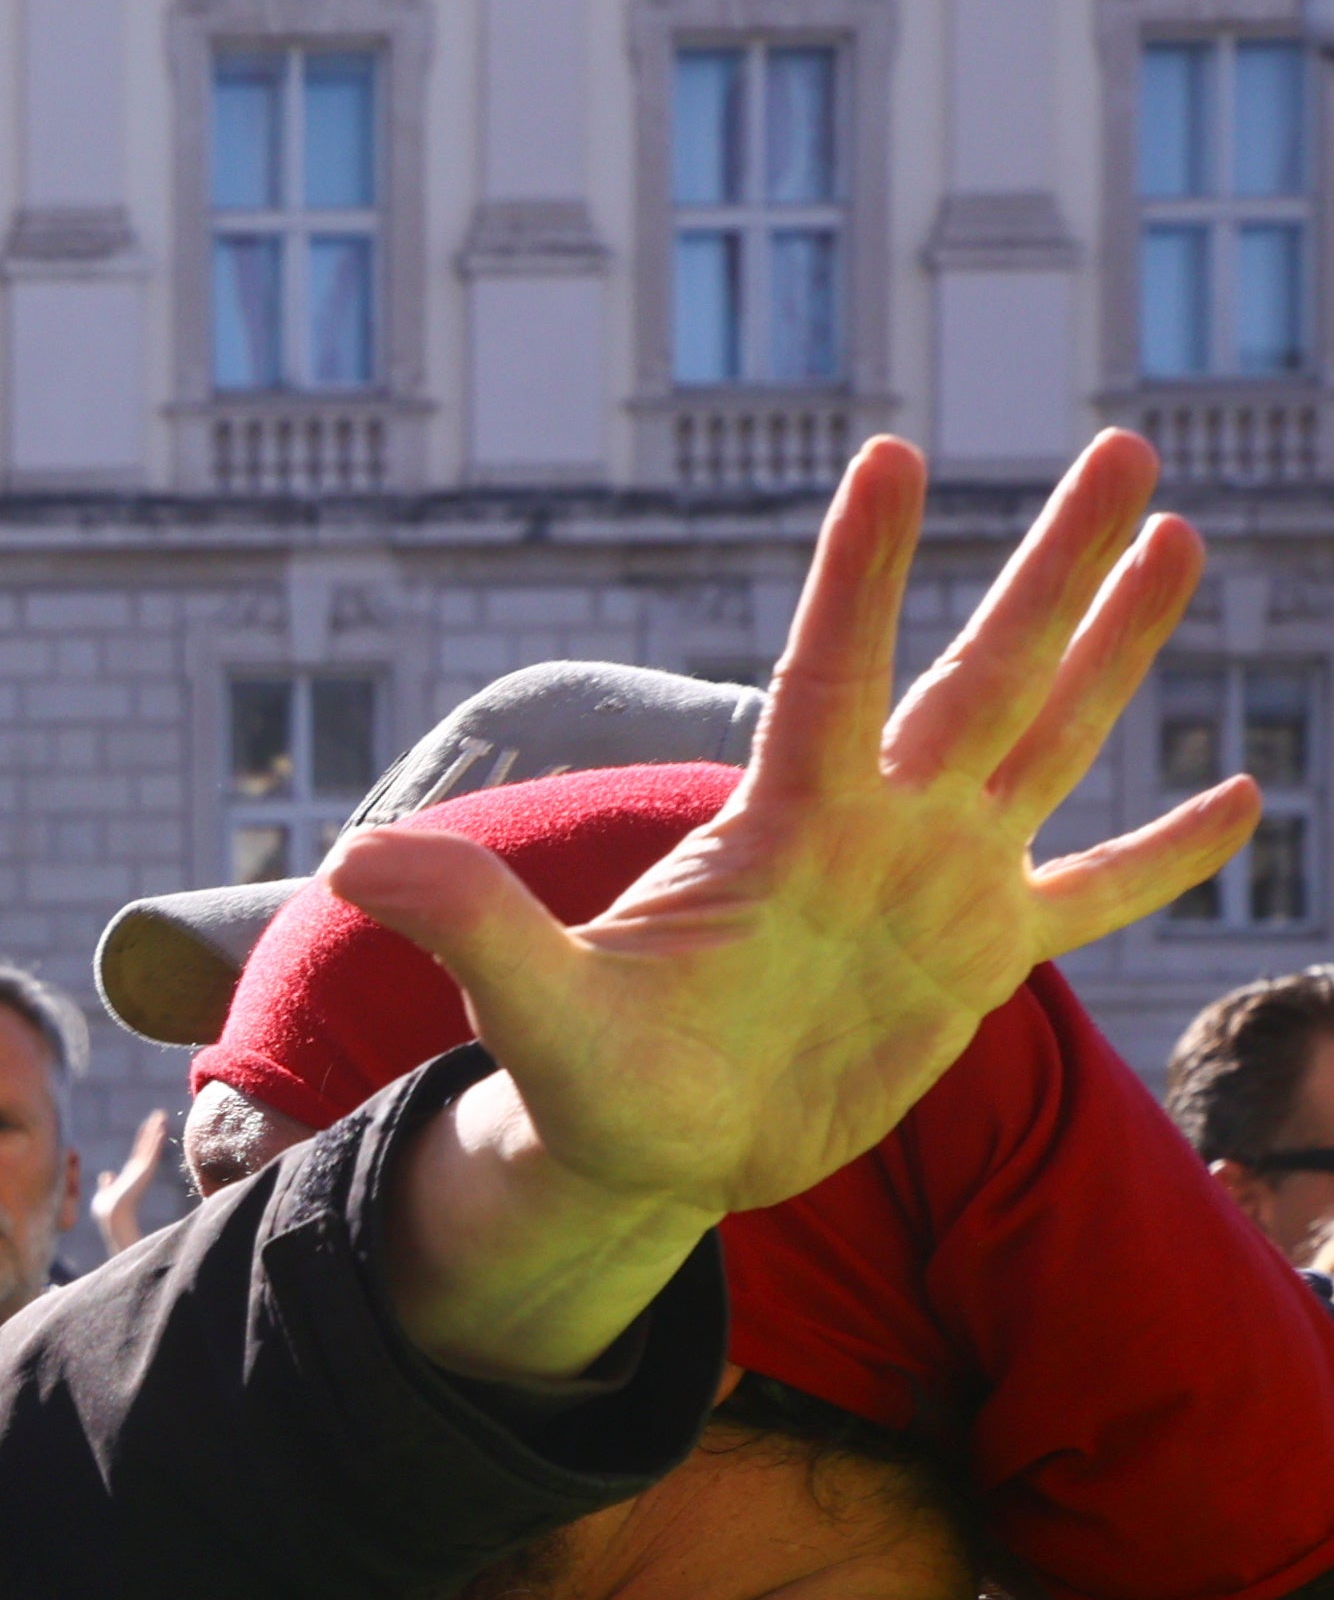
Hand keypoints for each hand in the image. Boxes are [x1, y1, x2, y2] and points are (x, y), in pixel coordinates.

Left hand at [90, 1109, 172, 1257]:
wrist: (112, 1217)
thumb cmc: (107, 1210)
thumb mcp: (105, 1192)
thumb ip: (107, 1183)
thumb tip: (106, 1174)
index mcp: (130, 1174)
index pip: (139, 1151)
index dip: (145, 1137)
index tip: (150, 1125)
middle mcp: (139, 1170)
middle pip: (148, 1144)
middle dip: (153, 1128)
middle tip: (161, 1114)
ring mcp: (143, 1170)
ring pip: (151, 1145)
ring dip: (157, 1129)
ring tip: (162, 1115)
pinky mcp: (144, 1172)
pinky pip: (151, 1152)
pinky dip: (156, 1140)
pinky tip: (161, 1128)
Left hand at [354, 430, 1244, 1380]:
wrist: (648, 1152)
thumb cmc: (585, 1077)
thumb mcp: (531, 1009)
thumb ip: (469, 925)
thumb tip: (356, 864)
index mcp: (780, 825)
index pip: (830, 671)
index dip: (862, 571)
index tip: (890, 454)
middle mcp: (876, 828)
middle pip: (984, 672)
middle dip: (1053, 566)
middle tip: (1124, 448)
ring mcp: (938, 885)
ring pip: (1049, 739)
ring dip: (1116, 647)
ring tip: (1178, 538)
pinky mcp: (980, 963)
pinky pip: (1092, 896)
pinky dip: (1163, 854)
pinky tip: (1244, 791)